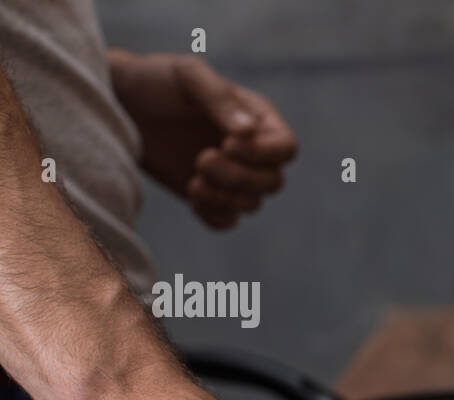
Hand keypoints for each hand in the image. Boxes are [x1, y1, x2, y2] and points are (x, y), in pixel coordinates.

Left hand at [108, 50, 297, 229]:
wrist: (121, 104)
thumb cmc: (157, 81)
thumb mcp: (189, 76)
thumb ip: (220, 100)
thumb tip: (249, 132)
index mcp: (258, 119)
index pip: (286, 149)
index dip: (264, 154)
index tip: (227, 144)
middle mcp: (253, 152)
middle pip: (272, 182)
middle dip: (239, 177)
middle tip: (201, 160)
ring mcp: (232, 177)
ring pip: (251, 204)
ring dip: (225, 198)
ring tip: (193, 182)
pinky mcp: (210, 197)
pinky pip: (228, 221)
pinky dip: (215, 216)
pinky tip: (192, 197)